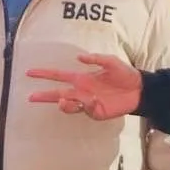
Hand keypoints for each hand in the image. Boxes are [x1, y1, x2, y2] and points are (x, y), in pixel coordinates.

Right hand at [26, 53, 141, 119]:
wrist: (139, 90)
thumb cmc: (124, 74)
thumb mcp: (111, 61)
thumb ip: (96, 59)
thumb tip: (79, 58)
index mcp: (81, 78)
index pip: (58, 76)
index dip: (44, 74)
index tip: (30, 73)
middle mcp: (81, 91)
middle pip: (57, 94)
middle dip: (44, 95)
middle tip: (31, 97)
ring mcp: (87, 103)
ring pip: (68, 105)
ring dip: (64, 103)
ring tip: (62, 100)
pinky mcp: (96, 112)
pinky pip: (86, 109)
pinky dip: (87, 105)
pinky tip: (94, 100)